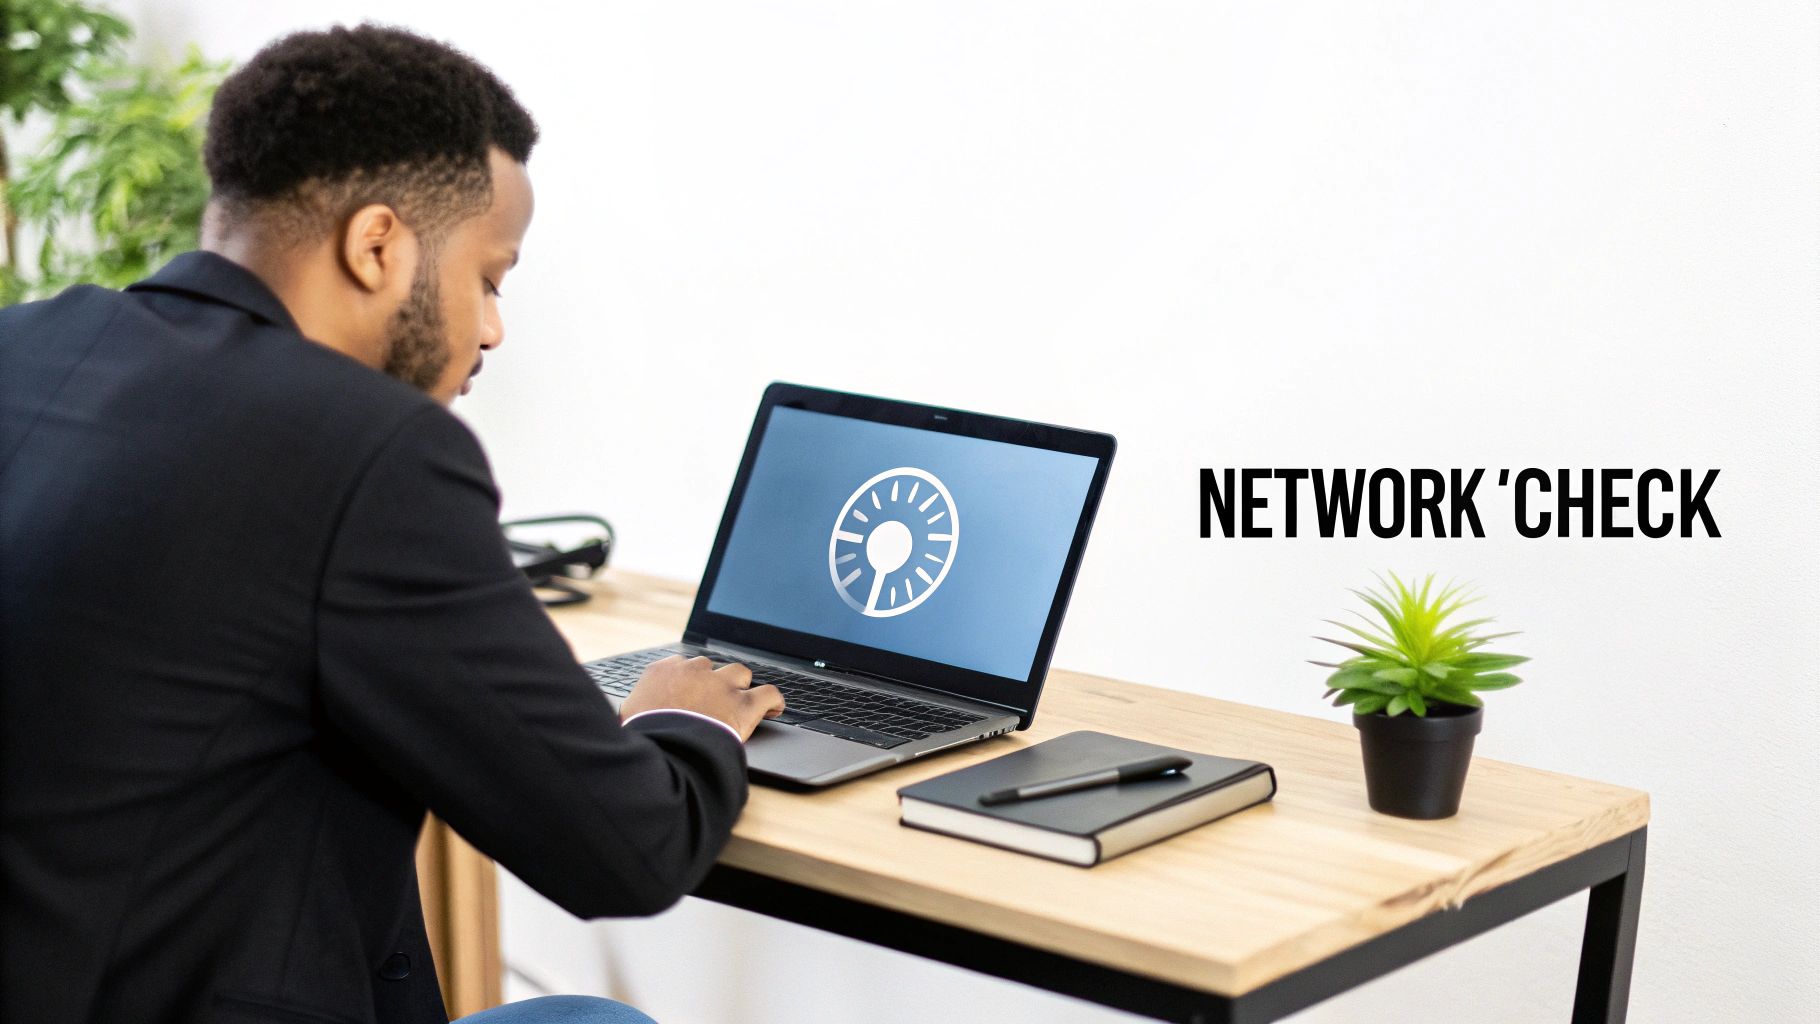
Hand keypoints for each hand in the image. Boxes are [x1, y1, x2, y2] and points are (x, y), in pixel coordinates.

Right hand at [620, 654, 783, 741]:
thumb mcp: (624, 720)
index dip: (686, 681)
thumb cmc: (639, 737)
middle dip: (711, 681)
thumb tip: (625, 720)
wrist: (663, 749)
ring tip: (741, 701)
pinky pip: (768, 693)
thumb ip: (631, 712)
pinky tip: (776, 709)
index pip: (679, 666)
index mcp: (662, 672)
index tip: (687, 693)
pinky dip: (774, 700)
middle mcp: (693, 670)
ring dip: (740, 685)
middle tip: (711, 701)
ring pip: (739, 673)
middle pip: (708, 666)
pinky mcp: (743, 705)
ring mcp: (720, 685)